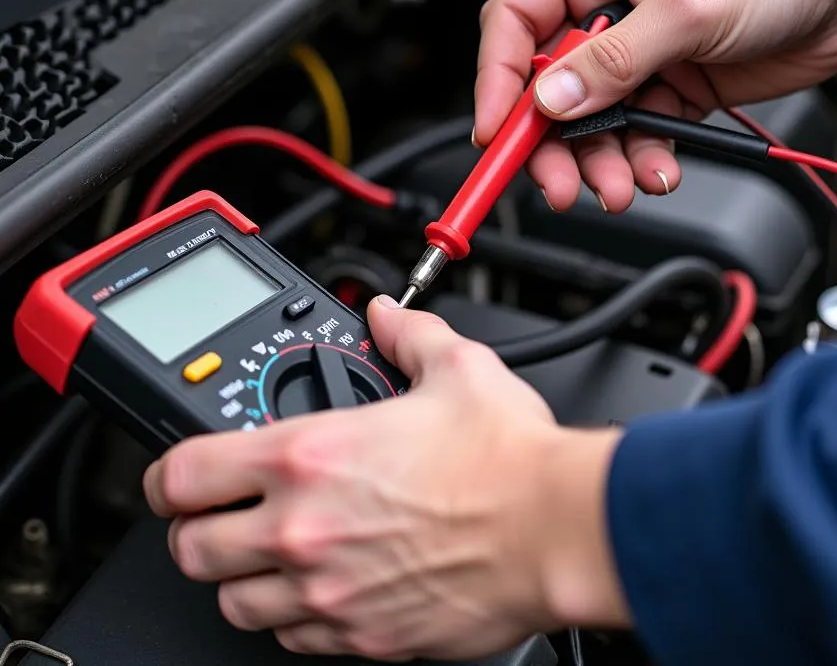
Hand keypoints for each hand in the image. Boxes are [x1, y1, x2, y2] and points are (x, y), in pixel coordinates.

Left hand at [143, 297, 627, 659]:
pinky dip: (293, 617)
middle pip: (191, 549)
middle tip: (220, 513)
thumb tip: (385, 316)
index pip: (185, 474)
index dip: (168, 473)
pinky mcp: (363, 639)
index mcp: (311, 456)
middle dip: (197, 528)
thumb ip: (407, 334)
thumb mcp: (455, 367)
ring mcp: (329, 593)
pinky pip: (293, 642)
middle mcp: (305, 530)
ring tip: (268, 553)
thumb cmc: (506, 457)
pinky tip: (322, 588)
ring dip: (241, 577)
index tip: (179, 473)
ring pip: (234, 604)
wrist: (555, 528)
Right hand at [475, 0, 836, 211]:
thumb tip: (551, 100)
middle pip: (546, 82)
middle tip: (558, 182)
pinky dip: (640, 158)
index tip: (495, 134)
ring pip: (587, 118)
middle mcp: (603, 1)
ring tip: (618, 185)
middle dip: (550, 138)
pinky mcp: (666, 83)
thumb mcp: (685, 9)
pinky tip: (657, 171)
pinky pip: (632, 132)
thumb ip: (612, 60)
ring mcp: (635, 48)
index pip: (515, 22)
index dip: (498, 81)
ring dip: (598, 159)